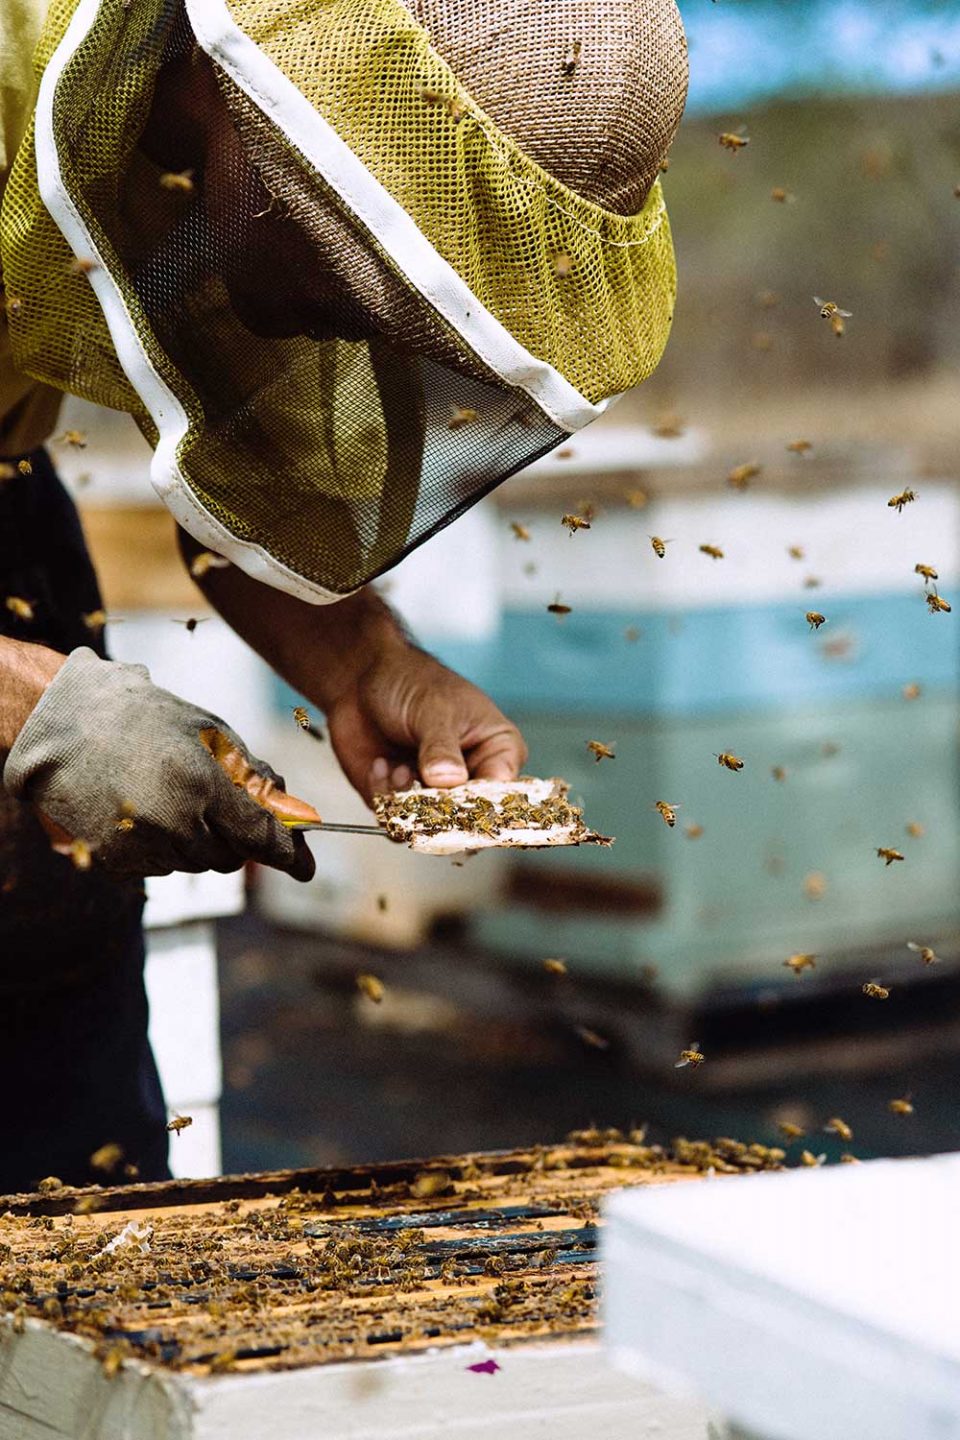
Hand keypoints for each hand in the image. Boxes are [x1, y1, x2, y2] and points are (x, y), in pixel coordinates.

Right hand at [3, 648, 315, 879]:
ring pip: (195, 865)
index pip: (261, 838)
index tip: (304, 866)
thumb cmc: (143, 719)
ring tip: (170, 796)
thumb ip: (254, 776)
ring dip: (198, 841)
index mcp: (201, 784)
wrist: (61, 725)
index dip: (288, 854)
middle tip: (220, 806)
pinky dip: (164, 847)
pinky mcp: (113, 861)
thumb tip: (292, 812)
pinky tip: (145, 810)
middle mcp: (172, 823)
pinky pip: (161, 868)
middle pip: (230, 859)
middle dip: (236, 839)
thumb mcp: (209, 733)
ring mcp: (140, 847)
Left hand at [325, 644, 526, 803]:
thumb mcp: (433, 709)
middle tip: (419, 784)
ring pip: (431, 825)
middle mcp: (471, 776)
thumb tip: (450, 779)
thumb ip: (442, 747)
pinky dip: (385, 797)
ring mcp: (436, 791)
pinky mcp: (402, 801)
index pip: (503, 792)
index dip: (483, 804)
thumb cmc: (411, 682)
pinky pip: (398, 821)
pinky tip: (380, 764)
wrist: (360, 679)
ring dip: (408, 800)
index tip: (457, 802)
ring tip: (397, 767)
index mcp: (497, 750)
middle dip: (439, 808)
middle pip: (469, 818)